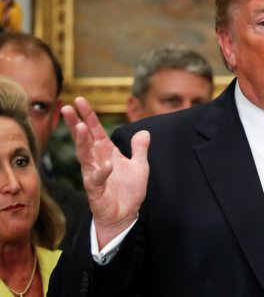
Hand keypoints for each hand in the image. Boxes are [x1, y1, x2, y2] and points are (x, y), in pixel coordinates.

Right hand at [61, 97, 149, 248]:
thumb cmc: (128, 190)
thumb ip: (140, 149)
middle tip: (67, 108)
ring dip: (82, 142)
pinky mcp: (96, 190)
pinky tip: (107, 164)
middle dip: (75, 123)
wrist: (125, 215)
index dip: (88, 116)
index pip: (96, 130)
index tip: (79, 100)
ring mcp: (94, 175)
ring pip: (84, 156)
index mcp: (106, 152)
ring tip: (79, 127)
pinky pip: (97, 179)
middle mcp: (97, 161)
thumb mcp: (140, 166)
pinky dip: (102, 171)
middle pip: (84, 139)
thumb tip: (145, 131)